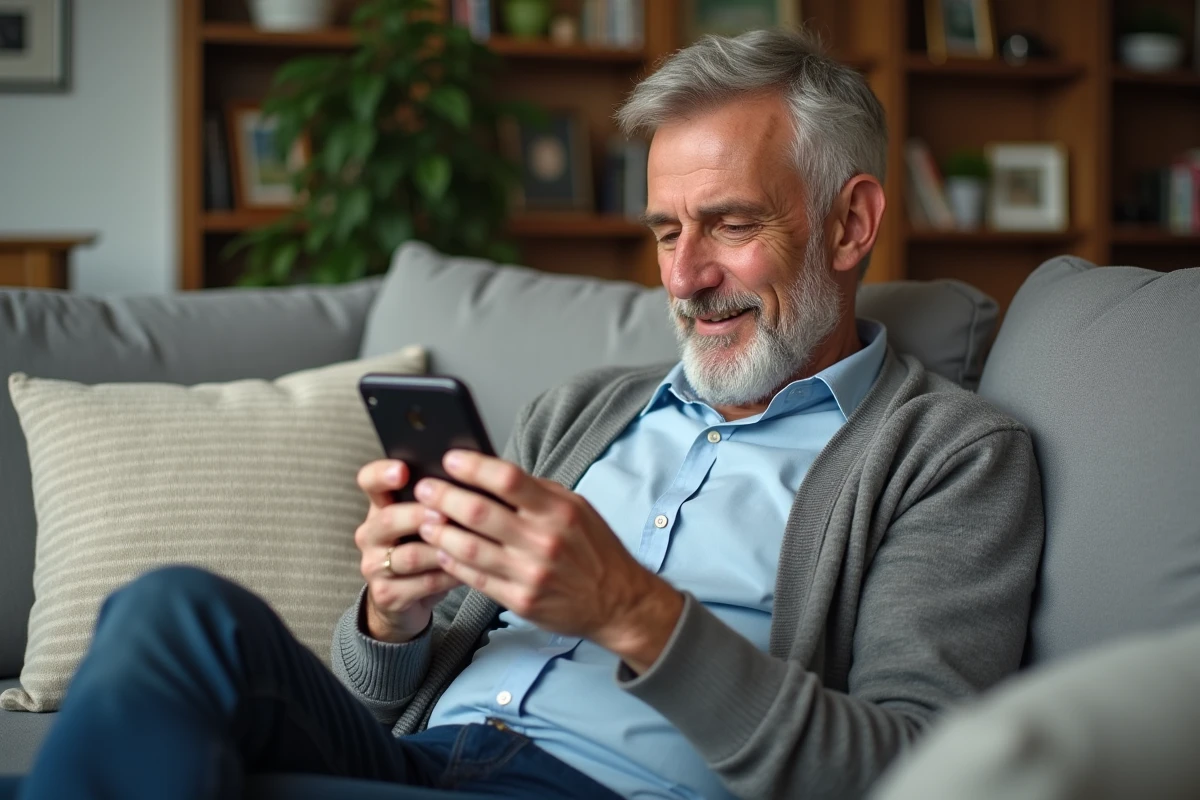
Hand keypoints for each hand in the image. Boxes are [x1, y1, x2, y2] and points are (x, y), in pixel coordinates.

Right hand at [355, 460, 461, 642]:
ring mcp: (374, 565)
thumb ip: (439, 499)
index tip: (403, 470)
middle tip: (444, 513)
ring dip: (441, 550)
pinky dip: (449, 576)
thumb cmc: (424, 547)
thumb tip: (475, 478)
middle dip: (419, 515)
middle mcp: (370, 534)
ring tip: (468, 544)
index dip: (382, 474)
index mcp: (380, 506)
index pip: (369, 481)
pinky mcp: (386, 594)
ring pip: (409, 556)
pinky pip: (423, 584)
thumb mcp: (425, 520)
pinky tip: (468, 570)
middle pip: (388, 519)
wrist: (407, 598)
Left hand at [414, 450, 683, 672]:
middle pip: (479, 513)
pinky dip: (453, 563)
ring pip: (470, 548)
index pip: (508, 479)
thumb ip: (537, 493)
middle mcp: (543, 541)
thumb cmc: (595, 550)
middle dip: (444, 497)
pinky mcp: (520, 600)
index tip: (450, 459)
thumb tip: (493, 473)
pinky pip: (476, 579)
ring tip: (425, 520)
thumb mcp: (577, 509)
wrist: (617, 602)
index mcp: (559, 511)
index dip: (473, 467)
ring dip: (440, 532)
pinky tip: (442, 550)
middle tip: (424, 488)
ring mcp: (530, 574)